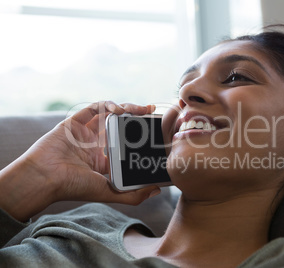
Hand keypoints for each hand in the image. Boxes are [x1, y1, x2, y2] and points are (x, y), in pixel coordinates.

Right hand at [0, 101, 160, 220]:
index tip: (155, 129)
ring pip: (109, 114)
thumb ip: (132, 195)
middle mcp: (95, 145)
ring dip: (125, 108)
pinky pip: (93, 109)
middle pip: (120, 125)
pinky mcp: (75, 122)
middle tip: (150, 110)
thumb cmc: (73, 187)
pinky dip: (106, 105)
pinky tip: (117, 109)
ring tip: (138, 109)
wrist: (45, 178)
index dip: (140, 135)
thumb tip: (156, 191)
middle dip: (136, 116)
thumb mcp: (108, 192)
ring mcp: (85, 133)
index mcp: (103, 160)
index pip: (126, 143)